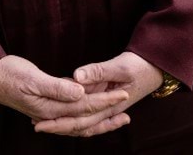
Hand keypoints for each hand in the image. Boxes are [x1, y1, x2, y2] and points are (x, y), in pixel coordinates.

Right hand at [0, 55, 128, 123]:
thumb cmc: (8, 74)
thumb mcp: (32, 78)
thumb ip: (57, 88)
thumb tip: (81, 93)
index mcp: (50, 108)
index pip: (84, 106)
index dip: (105, 101)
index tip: (123, 94)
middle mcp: (50, 114)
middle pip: (84, 118)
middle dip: (106, 116)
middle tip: (128, 113)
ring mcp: (47, 111)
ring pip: (78, 118)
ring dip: (98, 118)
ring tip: (116, 115)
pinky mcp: (44, 104)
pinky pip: (69, 111)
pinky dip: (84, 110)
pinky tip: (91, 104)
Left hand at [33, 52, 164, 137]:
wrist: (156, 66)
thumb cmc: (140, 66)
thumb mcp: (120, 66)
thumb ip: (98, 71)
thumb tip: (76, 77)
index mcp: (109, 106)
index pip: (80, 120)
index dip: (59, 123)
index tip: (40, 124)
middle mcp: (107, 111)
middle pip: (79, 125)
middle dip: (58, 126)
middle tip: (36, 125)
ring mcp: (107, 107)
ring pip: (83, 121)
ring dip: (65, 122)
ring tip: (45, 122)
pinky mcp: (106, 99)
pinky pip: (88, 111)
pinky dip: (74, 112)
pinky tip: (62, 108)